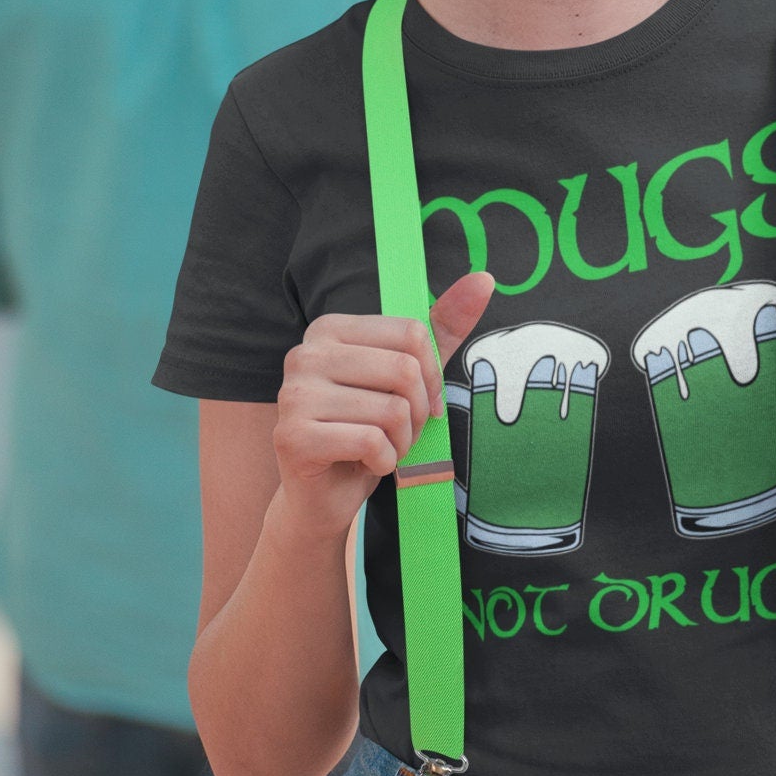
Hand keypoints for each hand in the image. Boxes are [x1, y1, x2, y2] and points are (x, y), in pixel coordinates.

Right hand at [272, 271, 494, 543]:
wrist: (323, 496)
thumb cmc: (367, 430)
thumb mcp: (410, 376)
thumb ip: (442, 328)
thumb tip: (483, 279)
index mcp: (329, 329)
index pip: (411, 333)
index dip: (431, 375)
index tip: (421, 402)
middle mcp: (304, 353)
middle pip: (403, 369)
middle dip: (418, 411)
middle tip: (401, 432)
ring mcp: (293, 394)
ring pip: (391, 409)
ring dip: (402, 441)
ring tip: (384, 448)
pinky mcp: (292, 436)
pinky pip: (371, 442)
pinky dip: (384, 461)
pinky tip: (366, 464)